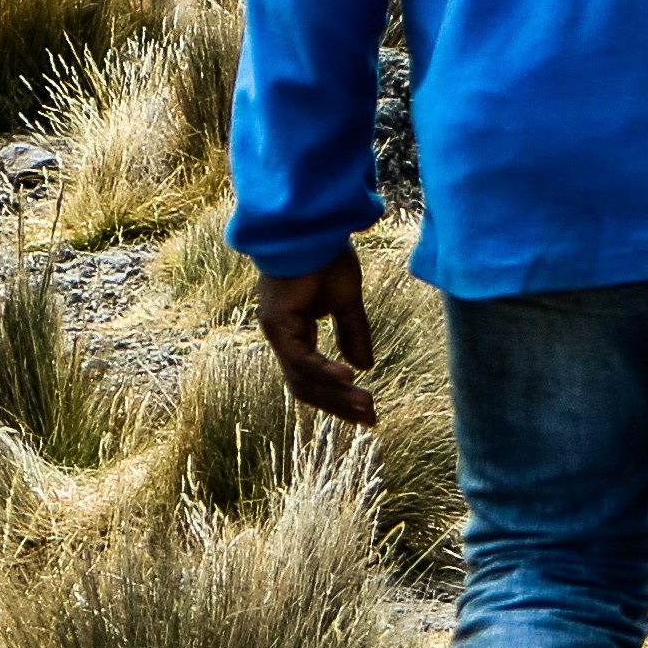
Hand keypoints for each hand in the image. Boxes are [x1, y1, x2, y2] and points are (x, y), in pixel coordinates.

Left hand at [257, 257, 381, 426]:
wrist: (310, 227)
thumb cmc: (326, 257)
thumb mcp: (347, 300)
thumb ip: (353, 333)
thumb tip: (364, 365)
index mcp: (295, 332)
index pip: (312, 377)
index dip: (337, 396)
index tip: (366, 410)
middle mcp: (282, 337)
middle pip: (306, 387)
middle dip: (338, 405)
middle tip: (370, 419)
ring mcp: (277, 332)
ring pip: (303, 378)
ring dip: (335, 394)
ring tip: (366, 404)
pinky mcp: (279, 323)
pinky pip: (301, 358)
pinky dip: (324, 371)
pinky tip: (349, 377)